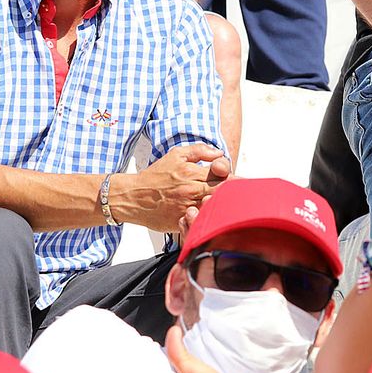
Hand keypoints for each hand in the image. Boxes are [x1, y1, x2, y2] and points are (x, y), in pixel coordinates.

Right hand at [117, 143, 231, 232]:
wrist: (132, 196)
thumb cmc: (155, 175)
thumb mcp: (176, 154)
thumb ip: (199, 150)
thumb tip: (220, 153)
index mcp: (192, 173)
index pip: (224, 175)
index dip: (234, 179)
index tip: (239, 181)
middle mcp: (190, 190)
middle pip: (222, 192)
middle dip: (233, 193)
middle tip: (239, 195)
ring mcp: (185, 207)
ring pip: (213, 208)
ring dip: (223, 207)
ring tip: (228, 207)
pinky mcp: (179, 221)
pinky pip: (199, 222)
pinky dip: (208, 220)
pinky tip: (212, 219)